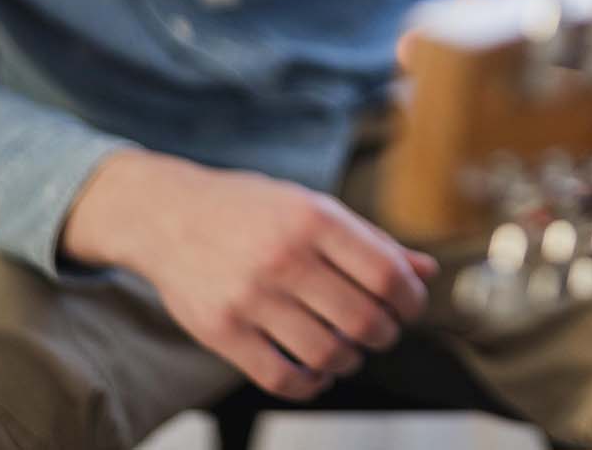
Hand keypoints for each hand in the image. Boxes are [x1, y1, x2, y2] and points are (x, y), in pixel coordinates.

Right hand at [62, 151, 437, 399]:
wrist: (166, 215)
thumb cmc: (250, 209)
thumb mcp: (313, 206)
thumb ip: (371, 241)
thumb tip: (425, 270)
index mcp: (314, 219)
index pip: (386, 274)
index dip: (411, 300)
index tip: (410, 306)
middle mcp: (283, 257)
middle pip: (362, 320)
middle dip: (385, 333)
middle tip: (381, 330)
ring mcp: (250, 297)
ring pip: (327, 354)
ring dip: (351, 360)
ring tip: (349, 349)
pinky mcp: (222, 331)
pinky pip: (281, 378)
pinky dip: (311, 384)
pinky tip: (315, 371)